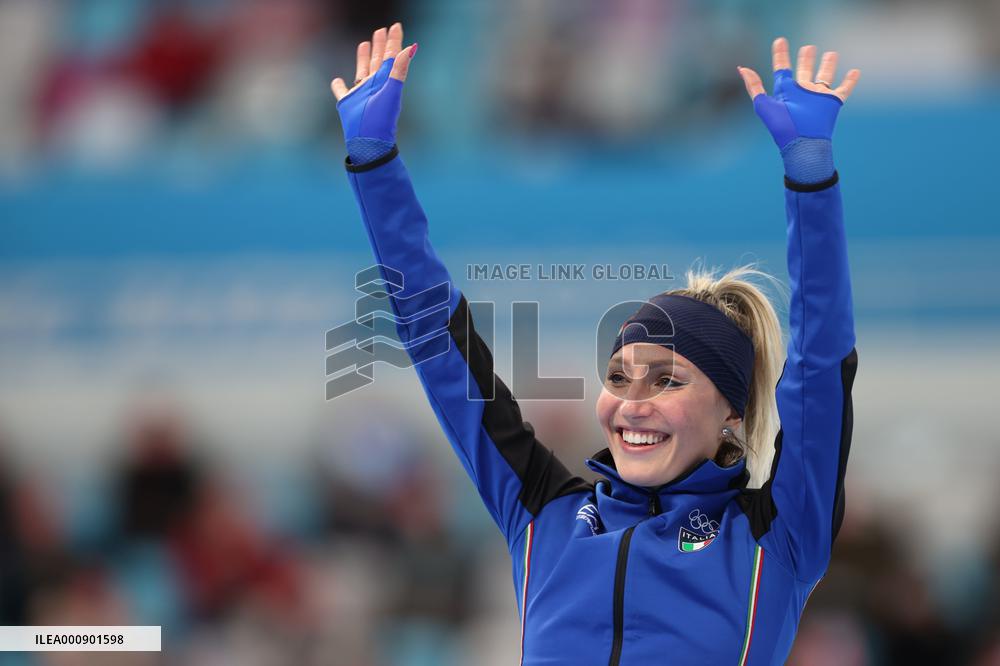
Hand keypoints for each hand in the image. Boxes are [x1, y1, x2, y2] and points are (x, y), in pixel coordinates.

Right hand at [331, 23, 416, 147]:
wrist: (368, 141)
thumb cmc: (380, 119)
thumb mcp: (391, 92)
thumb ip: (399, 70)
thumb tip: (410, 49)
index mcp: (385, 80)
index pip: (392, 56)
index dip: (395, 41)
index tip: (396, 26)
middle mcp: (374, 84)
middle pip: (378, 60)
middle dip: (380, 45)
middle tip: (381, 30)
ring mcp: (361, 93)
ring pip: (362, 70)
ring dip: (363, 57)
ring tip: (364, 43)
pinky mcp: (347, 103)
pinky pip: (342, 91)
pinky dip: (339, 85)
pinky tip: (337, 79)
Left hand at [737, 37, 859, 150]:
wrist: (801, 142)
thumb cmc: (780, 126)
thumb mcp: (763, 104)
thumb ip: (754, 86)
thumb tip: (741, 68)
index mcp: (786, 91)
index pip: (782, 68)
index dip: (780, 54)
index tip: (780, 41)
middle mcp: (802, 92)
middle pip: (804, 70)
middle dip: (806, 59)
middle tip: (808, 48)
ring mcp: (818, 97)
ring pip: (824, 76)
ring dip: (828, 65)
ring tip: (831, 53)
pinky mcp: (832, 102)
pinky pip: (844, 89)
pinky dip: (850, 81)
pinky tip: (855, 71)